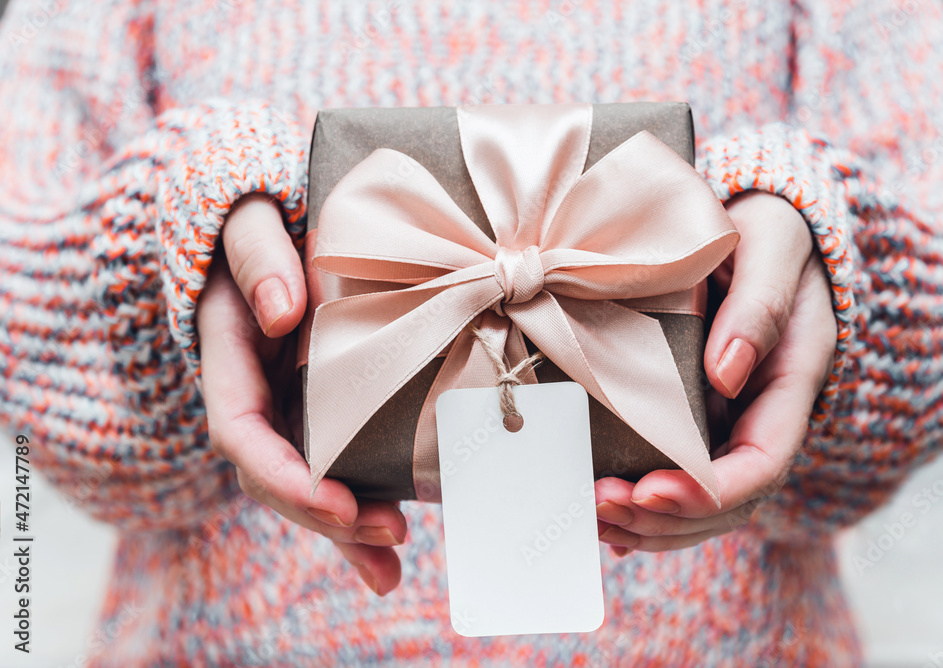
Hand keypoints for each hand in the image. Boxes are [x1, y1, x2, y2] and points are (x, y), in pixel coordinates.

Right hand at [196, 193, 406, 594]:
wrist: (272, 220)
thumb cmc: (260, 214)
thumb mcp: (248, 217)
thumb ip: (256, 252)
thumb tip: (281, 311)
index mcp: (228, 355)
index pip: (240, 431)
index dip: (283, 474)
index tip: (336, 501)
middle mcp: (253, 392)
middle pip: (276, 474)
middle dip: (325, 516)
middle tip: (389, 537)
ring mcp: (285, 406)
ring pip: (306, 483)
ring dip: (345, 533)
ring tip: (390, 569)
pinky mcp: (320, 409)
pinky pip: (335, 465)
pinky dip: (357, 510)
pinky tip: (389, 553)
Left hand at [594, 191, 836, 552]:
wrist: (758, 226)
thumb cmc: (767, 228)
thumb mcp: (773, 244)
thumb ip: (760, 303)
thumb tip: (725, 374)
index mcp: (791, 381)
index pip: (761, 464)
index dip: (708, 492)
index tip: (649, 492)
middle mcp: (765, 415)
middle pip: (728, 500)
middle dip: (665, 520)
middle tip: (599, 510)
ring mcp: (736, 422)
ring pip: (703, 502)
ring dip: (649, 525)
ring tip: (591, 518)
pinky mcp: (704, 419)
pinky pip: (682, 478)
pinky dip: (646, 509)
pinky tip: (607, 522)